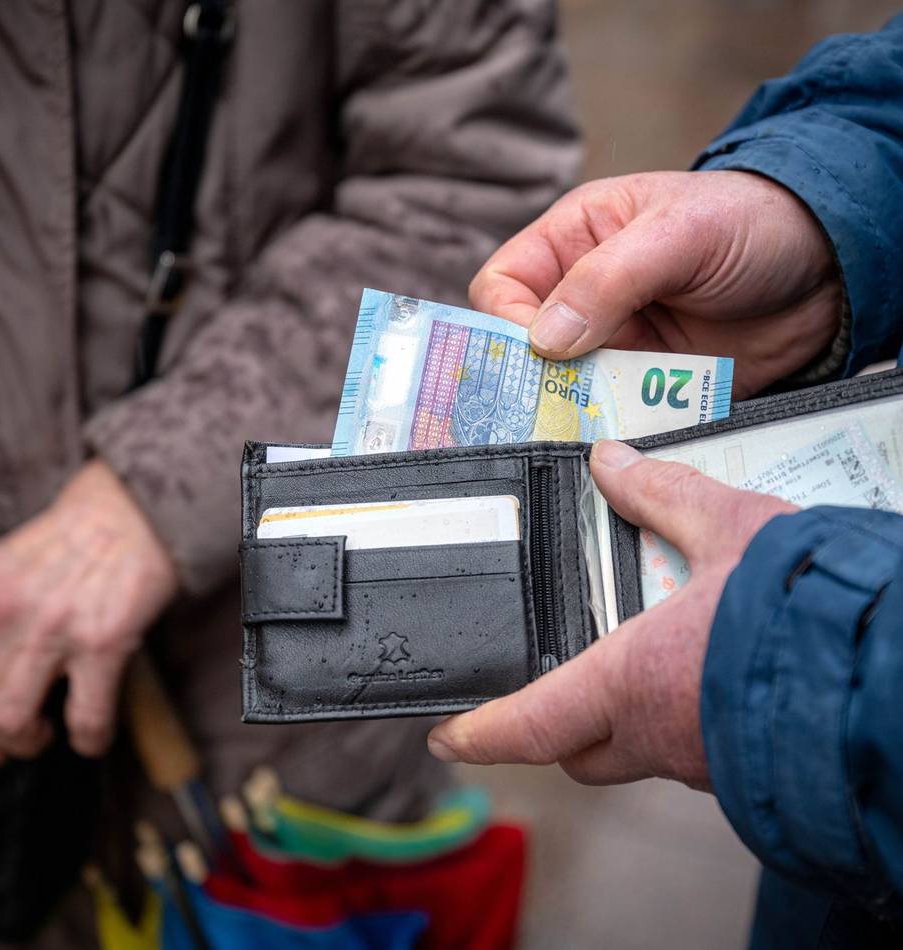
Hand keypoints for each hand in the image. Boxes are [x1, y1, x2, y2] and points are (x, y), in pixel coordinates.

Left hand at [0, 460, 177, 765]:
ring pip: (10, 722)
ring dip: (25, 744)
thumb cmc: (69, 541)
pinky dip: (88, 740)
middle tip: (2, 742)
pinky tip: (92, 735)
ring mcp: (53, 629)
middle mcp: (3, 611)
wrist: (131, 512)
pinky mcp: (103, 643)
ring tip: (41, 734)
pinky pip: (85, 718)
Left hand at [427, 440, 795, 788]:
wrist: (899, 670)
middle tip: (543, 690)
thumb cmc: (807, 606)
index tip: (449, 734)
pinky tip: (703, 674)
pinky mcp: (747, 761)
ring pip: (639, 750)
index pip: (530, 725)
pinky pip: (692, 747)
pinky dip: (679, 714)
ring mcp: (705, 760)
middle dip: (551, 726)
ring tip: (634, 664)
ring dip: (623, 716)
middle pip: (579, 749)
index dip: (482, 732)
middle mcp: (660, 735)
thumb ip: (663, 494)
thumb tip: (613, 462)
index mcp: (631, 681)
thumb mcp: (727, 527)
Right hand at [470, 170, 841, 396]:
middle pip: (525, 346)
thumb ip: (606, 279)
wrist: (829, 271)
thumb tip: (542, 339)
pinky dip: (613, 425)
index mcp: (574, 240)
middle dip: (534, 377)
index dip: (505, 321)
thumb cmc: (753, 223)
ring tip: (594, 419)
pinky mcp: (644, 382)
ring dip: (575, 406)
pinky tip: (626, 431)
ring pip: (564, 386)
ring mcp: (614, 341)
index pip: (503, 285)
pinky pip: (610, 411)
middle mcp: (583, 294)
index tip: (532, 355)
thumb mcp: (677, 234)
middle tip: (549, 406)